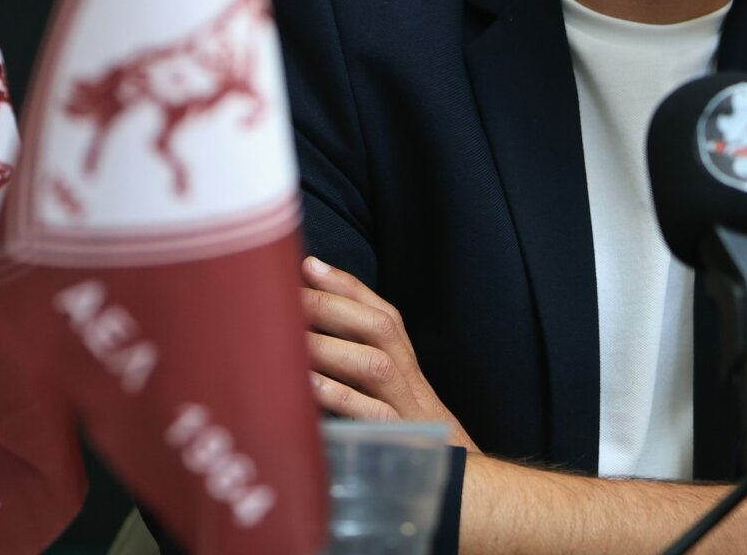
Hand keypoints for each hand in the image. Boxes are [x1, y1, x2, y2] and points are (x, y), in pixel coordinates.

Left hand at [300, 255, 478, 451]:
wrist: (458, 482)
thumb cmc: (406, 436)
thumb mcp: (388, 395)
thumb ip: (357, 362)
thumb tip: (306, 331)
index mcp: (407, 364)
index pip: (382, 312)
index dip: (347, 286)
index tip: (309, 265)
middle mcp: (411, 379)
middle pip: (380, 329)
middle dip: (334, 306)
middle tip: (289, 295)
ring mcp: (409, 410)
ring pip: (376, 366)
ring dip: (333, 347)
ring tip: (291, 335)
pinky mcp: (402, 443)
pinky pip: (372, 417)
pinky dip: (341, 397)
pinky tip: (309, 385)